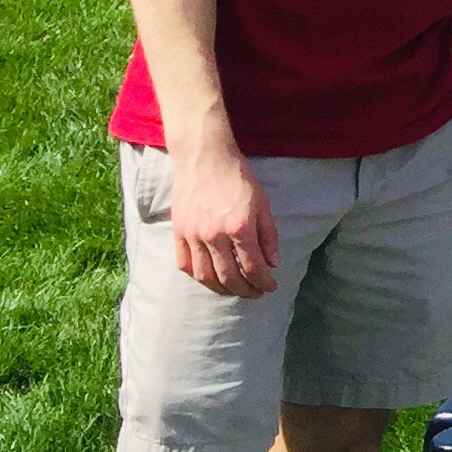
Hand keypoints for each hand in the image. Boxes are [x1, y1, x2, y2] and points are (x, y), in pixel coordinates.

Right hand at [170, 137, 279, 296]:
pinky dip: (197, 277)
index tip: (270, 286)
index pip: (253, 267)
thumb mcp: (263, 202)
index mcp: (239, 227)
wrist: (205, 157)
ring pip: (206, 276)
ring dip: (221, 289)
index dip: (263, 282)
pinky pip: (185, 264)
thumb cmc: (238, 176)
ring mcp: (193, 235)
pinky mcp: (178, 232)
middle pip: (229, 277)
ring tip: (234, 291)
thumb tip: (273, 263)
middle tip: (255, 294)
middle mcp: (214, 235)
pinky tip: (209, 279)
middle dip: (245, 290)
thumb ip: (268, 234)